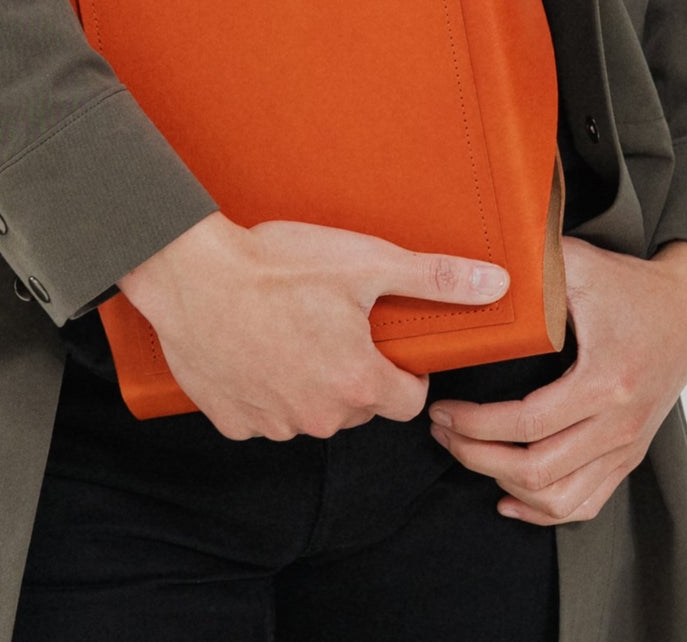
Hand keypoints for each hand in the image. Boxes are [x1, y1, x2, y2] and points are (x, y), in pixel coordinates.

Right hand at [118, 210, 510, 441]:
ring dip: (307, 382)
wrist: (190, 272)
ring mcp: (272, 425)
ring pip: (309, 412)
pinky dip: (262, 388)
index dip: (402, 369)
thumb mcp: (365, 261)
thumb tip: (496, 284)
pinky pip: (262, 414)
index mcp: (358, 384)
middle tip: (330, 322)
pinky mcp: (232, 422)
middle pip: (357, 406)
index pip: (408, 401)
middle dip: (352, 372)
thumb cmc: (276, 264)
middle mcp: (319, 418)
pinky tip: (253, 346)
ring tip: (288, 328)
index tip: (383, 340)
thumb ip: (435, 278)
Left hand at [427, 237, 686, 524]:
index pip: (528, 422)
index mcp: (604, 382)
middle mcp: (619, 425)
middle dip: (478, 456)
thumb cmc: (630, 285)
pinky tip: (508, 496)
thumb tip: (477, 269)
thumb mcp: (579, 264)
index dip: (476, 424)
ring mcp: (626, 447)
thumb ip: (531, 263)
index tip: (442, 410)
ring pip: (559, 497)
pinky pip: (586, 503)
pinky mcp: (628, 456)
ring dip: (504, 484)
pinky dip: (543, 510)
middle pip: (538, 469)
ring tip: (467, 453)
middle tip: (443, 431)